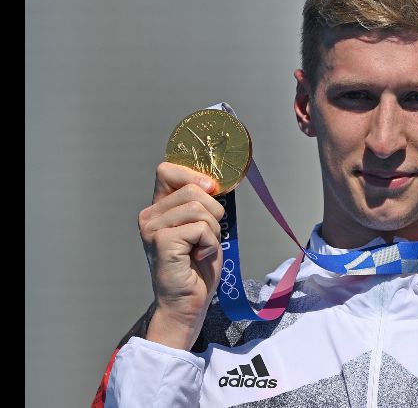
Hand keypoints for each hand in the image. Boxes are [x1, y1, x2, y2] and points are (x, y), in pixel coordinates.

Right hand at [139, 162, 224, 349]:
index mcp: (157, 207)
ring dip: (213, 230)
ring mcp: (152, 228)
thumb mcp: (202, 225)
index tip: (209, 192)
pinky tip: (198, 257)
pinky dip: (210, 243)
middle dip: (214, 211)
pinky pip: (201, 228)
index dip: (193, 176)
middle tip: (207, 236)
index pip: (168, 170)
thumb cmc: (196, 266)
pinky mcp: (162, 242)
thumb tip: (213, 181)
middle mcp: (149, 215)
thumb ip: (201, 202)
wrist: (188, 303)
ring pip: (199, 207)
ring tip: (202, 248)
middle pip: (193, 189)